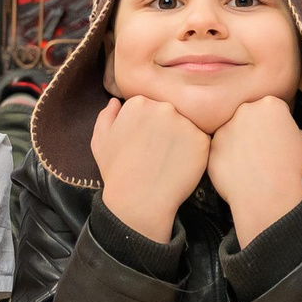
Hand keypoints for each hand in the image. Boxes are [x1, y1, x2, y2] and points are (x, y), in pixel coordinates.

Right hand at [92, 95, 210, 243]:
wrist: (139, 200)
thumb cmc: (117, 171)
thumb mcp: (100, 141)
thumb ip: (106, 116)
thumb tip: (115, 101)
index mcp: (139, 103)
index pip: (149, 105)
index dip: (146, 124)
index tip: (142, 140)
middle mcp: (164, 108)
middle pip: (169, 111)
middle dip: (164, 127)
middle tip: (156, 150)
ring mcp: (185, 123)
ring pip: (186, 125)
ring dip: (180, 137)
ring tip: (167, 159)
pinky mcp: (202, 140)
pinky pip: (200, 140)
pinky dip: (193, 151)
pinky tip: (179, 165)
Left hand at [205, 94, 301, 244]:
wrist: (266, 194)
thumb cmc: (290, 167)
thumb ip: (295, 130)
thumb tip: (287, 133)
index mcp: (270, 104)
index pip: (273, 107)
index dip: (278, 121)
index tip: (279, 134)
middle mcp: (244, 110)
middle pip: (250, 114)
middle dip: (256, 126)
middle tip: (264, 146)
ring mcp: (224, 128)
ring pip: (233, 131)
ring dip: (239, 140)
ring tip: (251, 160)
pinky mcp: (212, 147)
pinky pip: (221, 149)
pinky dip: (228, 157)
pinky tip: (239, 169)